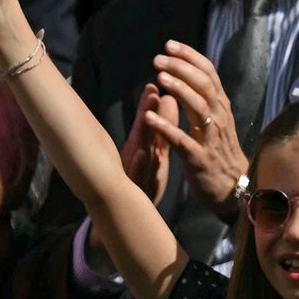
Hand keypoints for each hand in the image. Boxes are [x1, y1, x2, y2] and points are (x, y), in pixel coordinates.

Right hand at [88, 84, 178, 251]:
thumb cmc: (145, 176)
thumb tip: (168, 97)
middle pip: (143, 133)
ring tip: (145, 119)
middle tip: (152, 90)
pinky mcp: (138, 190)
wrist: (130, 215)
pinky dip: (138, 166)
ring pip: (139, 153)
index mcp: (145, 147)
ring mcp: (137, 173)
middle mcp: (138, 157)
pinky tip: (140, 156)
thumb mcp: (155, 149)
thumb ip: (161, 124)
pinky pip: (139, 178)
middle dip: (146, 112)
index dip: (153, 103)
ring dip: (142, 137)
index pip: (149, 122)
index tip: (157, 82)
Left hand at [146, 40, 248, 222]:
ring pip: (199, 108)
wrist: (235, 190)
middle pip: (204, 85)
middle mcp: (219, 118)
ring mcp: (211, 138)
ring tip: (159, 77)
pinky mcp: (200, 159)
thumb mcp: (216, 122)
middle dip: (181, 68)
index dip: (190, 57)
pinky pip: (183, 141)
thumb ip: (203, 100)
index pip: (209, 74)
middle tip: (159, 58)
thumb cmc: (220, 154)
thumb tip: (188, 76)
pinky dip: (167, 128)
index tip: (170, 45)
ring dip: (179, 90)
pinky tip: (149, 118)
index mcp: (221, 108)